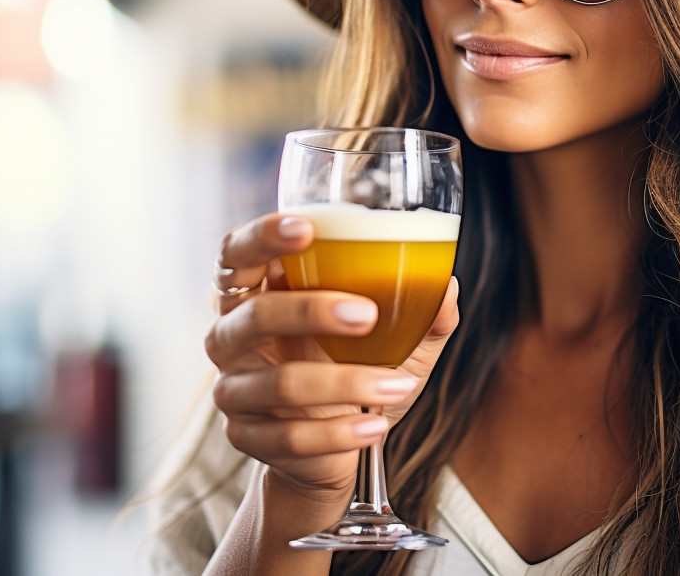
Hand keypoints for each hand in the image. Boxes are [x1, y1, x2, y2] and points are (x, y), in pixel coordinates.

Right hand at [205, 212, 459, 499]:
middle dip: (311, 311)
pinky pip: (291, 437)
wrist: (331, 450)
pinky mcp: (246, 437)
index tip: (306, 228)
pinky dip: (340, 432)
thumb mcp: (395, 339)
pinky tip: (374, 426)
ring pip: (281, 383)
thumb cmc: (353, 371)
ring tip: (398, 385)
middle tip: (367, 315)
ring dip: (347, 383)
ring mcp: (234, 389)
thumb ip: (420, 310)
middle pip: (254, 315)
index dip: (262, 236)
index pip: (237, 252)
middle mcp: (233, 336)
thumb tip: (446, 286)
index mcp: (258, 292)